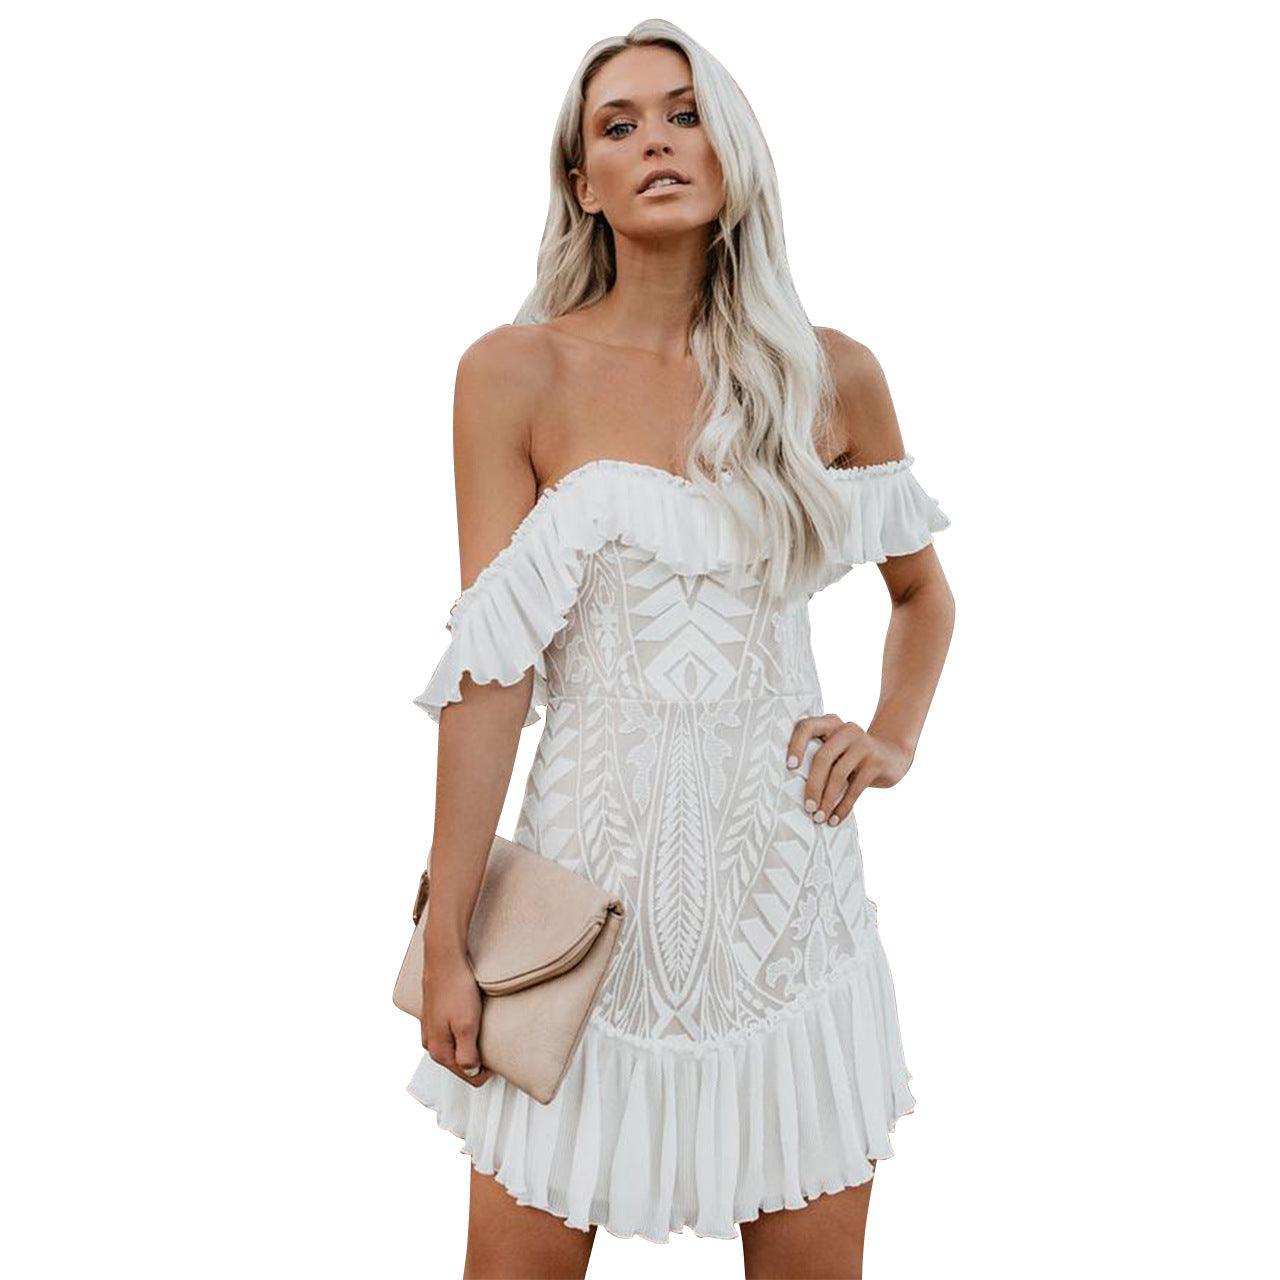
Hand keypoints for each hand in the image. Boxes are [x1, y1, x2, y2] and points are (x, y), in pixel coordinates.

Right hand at [422, 954, 493, 1087]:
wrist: (444, 959)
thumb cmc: (455, 989)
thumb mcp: (466, 1026)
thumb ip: (467, 1054)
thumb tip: (471, 1072)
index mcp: (438, 1050)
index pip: (467, 1076)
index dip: (486, 1071)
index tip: (498, 1057)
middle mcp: (431, 1043)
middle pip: (460, 1064)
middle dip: (478, 1058)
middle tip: (493, 1042)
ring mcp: (431, 1029)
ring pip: (455, 1048)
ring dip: (470, 1044)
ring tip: (483, 1029)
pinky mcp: (434, 1015)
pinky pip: (451, 1033)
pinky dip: (463, 1031)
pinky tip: (471, 1018)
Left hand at [786, 714, 912, 824]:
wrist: (891, 756)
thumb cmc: (850, 758)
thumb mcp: (836, 750)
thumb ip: (817, 756)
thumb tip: (787, 787)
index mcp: (830, 723)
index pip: (807, 727)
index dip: (796, 745)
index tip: (790, 767)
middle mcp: (846, 729)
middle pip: (822, 757)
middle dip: (812, 785)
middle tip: (807, 807)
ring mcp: (863, 744)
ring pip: (838, 774)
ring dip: (827, 799)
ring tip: (819, 817)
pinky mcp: (876, 761)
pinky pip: (855, 788)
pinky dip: (843, 806)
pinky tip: (835, 819)